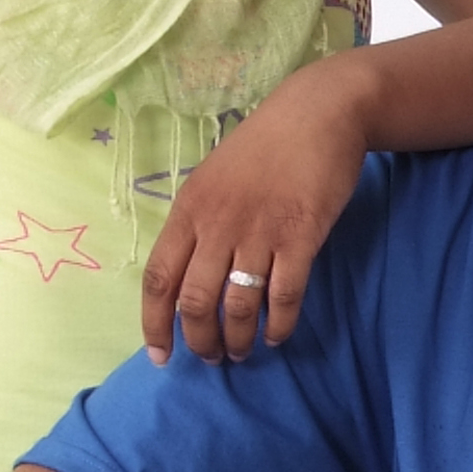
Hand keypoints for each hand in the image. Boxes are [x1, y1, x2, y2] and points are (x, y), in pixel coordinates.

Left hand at [141, 59, 370, 366]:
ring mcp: (259, 231)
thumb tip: (184, 277)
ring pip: (238, 306)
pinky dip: (278, 325)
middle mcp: (218, 224)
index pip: (159, 278)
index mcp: (189, 210)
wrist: (317, 114)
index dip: (155, 324)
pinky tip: (276, 335)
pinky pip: (284, 296)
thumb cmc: (262, 147)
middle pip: (196, 302)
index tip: (160, 356)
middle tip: (211, 357)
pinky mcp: (300, 237)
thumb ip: (196, 224)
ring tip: (242, 352)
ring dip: (239, 340)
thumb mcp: (212, 179)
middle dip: (200, 341)